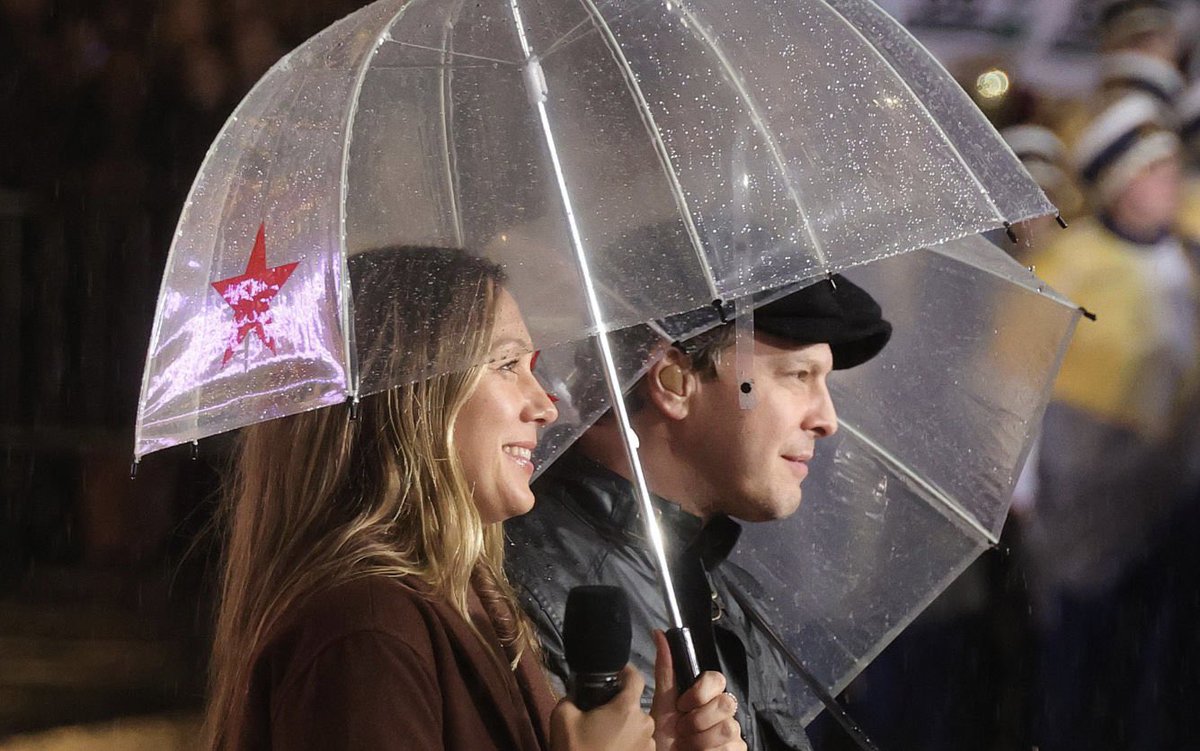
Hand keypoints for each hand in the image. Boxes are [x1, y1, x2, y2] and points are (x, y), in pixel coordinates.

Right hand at [550, 664, 654, 750]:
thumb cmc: (575, 750)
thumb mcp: (562, 716)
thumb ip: (572, 697)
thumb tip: (577, 695)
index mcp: (627, 708)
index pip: (635, 677)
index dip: (625, 671)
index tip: (614, 673)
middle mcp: (645, 724)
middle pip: (634, 705)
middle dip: (619, 706)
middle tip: (598, 714)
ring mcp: (648, 746)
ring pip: (637, 726)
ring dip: (624, 726)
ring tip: (603, 737)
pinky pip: (638, 744)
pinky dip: (627, 744)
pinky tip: (610, 750)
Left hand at [650, 630, 746, 750]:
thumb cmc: (663, 735)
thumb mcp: (662, 704)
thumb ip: (665, 670)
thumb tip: (658, 633)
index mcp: (705, 694)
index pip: (717, 678)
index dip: (699, 693)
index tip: (682, 706)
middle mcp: (722, 709)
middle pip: (725, 702)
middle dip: (698, 720)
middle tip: (682, 729)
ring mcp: (732, 730)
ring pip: (728, 728)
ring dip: (701, 740)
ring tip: (689, 744)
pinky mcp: (737, 749)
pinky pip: (732, 747)